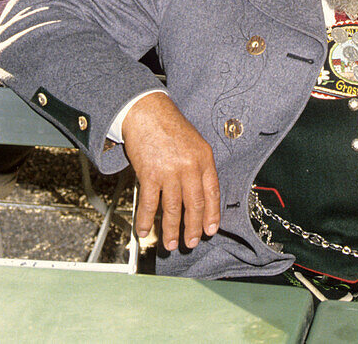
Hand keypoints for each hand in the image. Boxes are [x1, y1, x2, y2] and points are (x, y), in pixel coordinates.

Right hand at [122, 92, 220, 251]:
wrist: (147, 112)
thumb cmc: (171, 127)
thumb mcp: (195, 143)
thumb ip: (199, 167)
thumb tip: (200, 197)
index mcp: (204, 158)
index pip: (212, 192)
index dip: (212, 214)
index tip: (210, 231)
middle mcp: (189, 166)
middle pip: (194, 205)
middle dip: (193, 228)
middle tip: (191, 243)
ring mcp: (169, 171)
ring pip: (173, 209)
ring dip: (171, 230)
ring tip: (171, 244)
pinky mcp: (149, 174)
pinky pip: (149, 204)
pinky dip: (146, 220)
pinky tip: (145, 231)